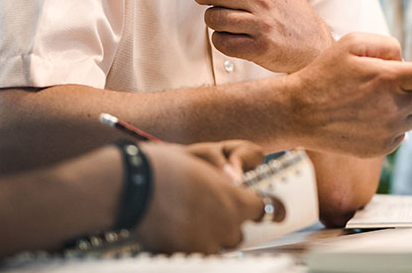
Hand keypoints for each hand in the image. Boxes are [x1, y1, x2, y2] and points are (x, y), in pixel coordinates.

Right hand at [134, 143, 266, 253]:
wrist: (134, 185)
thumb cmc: (168, 165)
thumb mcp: (204, 157)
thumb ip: (225, 174)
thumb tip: (235, 181)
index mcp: (237, 199)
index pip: (267, 210)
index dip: (272, 210)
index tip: (277, 213)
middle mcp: (228, 225)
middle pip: (237, 232)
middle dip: (226, 223)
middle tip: (204, 210)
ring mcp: (209, 244)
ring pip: (217, 245)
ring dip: (208, 236)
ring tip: (184, 220)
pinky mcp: (188, 255)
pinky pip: (198, 255)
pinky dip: (189, 246)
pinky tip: (171, 233)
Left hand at [193, 0, 333, 72]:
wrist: (312, 44)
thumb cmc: (290, 9)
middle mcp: (265, 0)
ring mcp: (261, 25)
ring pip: (212, 17)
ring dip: (213, 17)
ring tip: (226, 17)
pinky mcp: (257, 48)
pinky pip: (220, 41)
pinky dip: (221, 38)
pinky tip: (233, 34)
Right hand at [289, 32, 411, 157]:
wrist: (296, 113)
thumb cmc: (324, 73)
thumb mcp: (352, 42)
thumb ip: (387, 43)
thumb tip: (407, 61)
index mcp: (390, 77)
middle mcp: (394, 106)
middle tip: (386, 84)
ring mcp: (389, 131)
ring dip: (402, 107)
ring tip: (366, 102)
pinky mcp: (383, 149)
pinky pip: (400, 134)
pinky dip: (389, 125)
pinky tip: (362, 119)